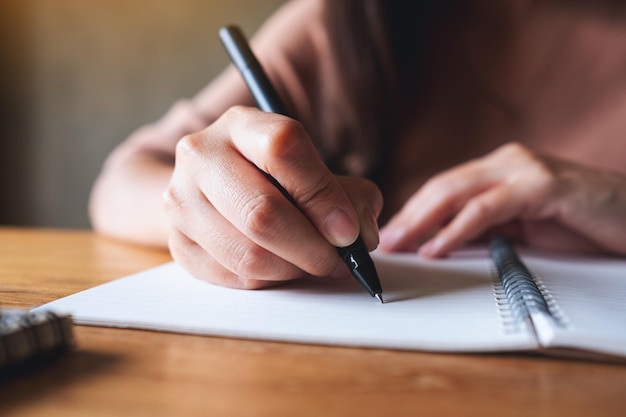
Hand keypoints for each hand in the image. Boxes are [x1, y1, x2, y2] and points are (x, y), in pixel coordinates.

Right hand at [163, 106, 381, 288]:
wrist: (211, 188)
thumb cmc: (274, 177)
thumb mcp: (313, 168)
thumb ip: (349, 195)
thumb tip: (361, 237)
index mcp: (240, 125)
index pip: (283, 148)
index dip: (323, 195)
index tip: (348, 230)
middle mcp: (201, 156)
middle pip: (262, 211)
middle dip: (312, 247)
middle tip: (338, 261)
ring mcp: (180, 201)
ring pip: (248, 253)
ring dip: (294, 269)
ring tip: (312, 262)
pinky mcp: (178, 244)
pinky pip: (234, 277)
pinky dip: (270, 280)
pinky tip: (283, 267)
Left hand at [379, 142, 625, 256]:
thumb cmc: (583, 226)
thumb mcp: (522, 230)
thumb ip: (486, 231)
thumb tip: (440, 245)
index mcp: (499, 170)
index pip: (443, 189)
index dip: (412, 212)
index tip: (388, 237)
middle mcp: (506, 162)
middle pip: (441, 187)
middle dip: (407, 216)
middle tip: (380, 244)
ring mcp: (524, 169)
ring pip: (456, 192)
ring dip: (421, 222)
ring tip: (397, 246)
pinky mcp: (543, 186)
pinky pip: (487, 210)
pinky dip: (456, 230)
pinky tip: (436, 248)